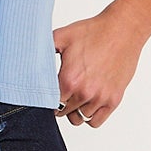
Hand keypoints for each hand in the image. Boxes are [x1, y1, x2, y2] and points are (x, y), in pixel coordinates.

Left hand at [51, 5, 146, 126]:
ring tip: (76, 97)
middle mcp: (84, 92)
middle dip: (60, 105)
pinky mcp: (113, 99)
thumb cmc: (95, 31)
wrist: (123, 29)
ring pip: (79, 119)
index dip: (47, 100)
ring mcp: (100, 98)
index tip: (49, 94)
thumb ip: (43, 50)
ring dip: (75, 111)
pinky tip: (88, 104)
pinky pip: (95, 122)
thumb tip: (28, 58)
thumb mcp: (62, 36)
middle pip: (63, 113)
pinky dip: (90, 116)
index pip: (50, 103)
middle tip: (63, 94)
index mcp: (69, 79)